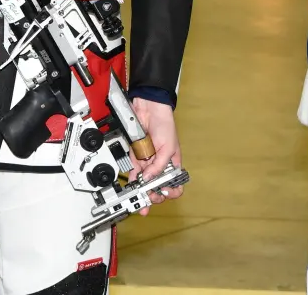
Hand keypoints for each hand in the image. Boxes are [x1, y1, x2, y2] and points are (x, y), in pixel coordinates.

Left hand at [130, 98, 182, 213]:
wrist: (149, 110)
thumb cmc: (165, 125)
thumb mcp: (168, 147)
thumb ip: (159, 165)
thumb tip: (150, 178)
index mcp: (173, 164)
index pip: (175, 184)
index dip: (171, 191)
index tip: (164, 191)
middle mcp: (160, 165)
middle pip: (158, 185)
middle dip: (154, 193)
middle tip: (149, 197)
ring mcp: (148, 161)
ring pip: (145, 181)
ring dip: (142, 190)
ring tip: (138, 197)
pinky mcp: (137, 157)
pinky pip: (135, 171)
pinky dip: (133, 179)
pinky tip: (132, 186)